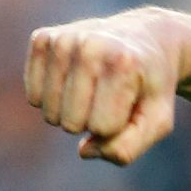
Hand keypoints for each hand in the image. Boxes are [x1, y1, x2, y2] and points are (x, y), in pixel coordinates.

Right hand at [24, 7, 190, 164]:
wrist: (147, 39)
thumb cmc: (151, 86)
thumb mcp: (157, 121)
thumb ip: (129, 147)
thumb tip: (84, 151)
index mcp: (122, 63)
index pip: (101, 127)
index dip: (116, 126)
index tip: (129, 103)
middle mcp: (89, 46)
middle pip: (71, 122)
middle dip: (92, 121)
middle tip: (112, 96)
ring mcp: (62, 40)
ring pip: (50, 113)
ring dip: (72, 111)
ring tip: (96, 86)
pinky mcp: (42, 39)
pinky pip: (33, 98)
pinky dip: (54, 99)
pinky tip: (75, 78)